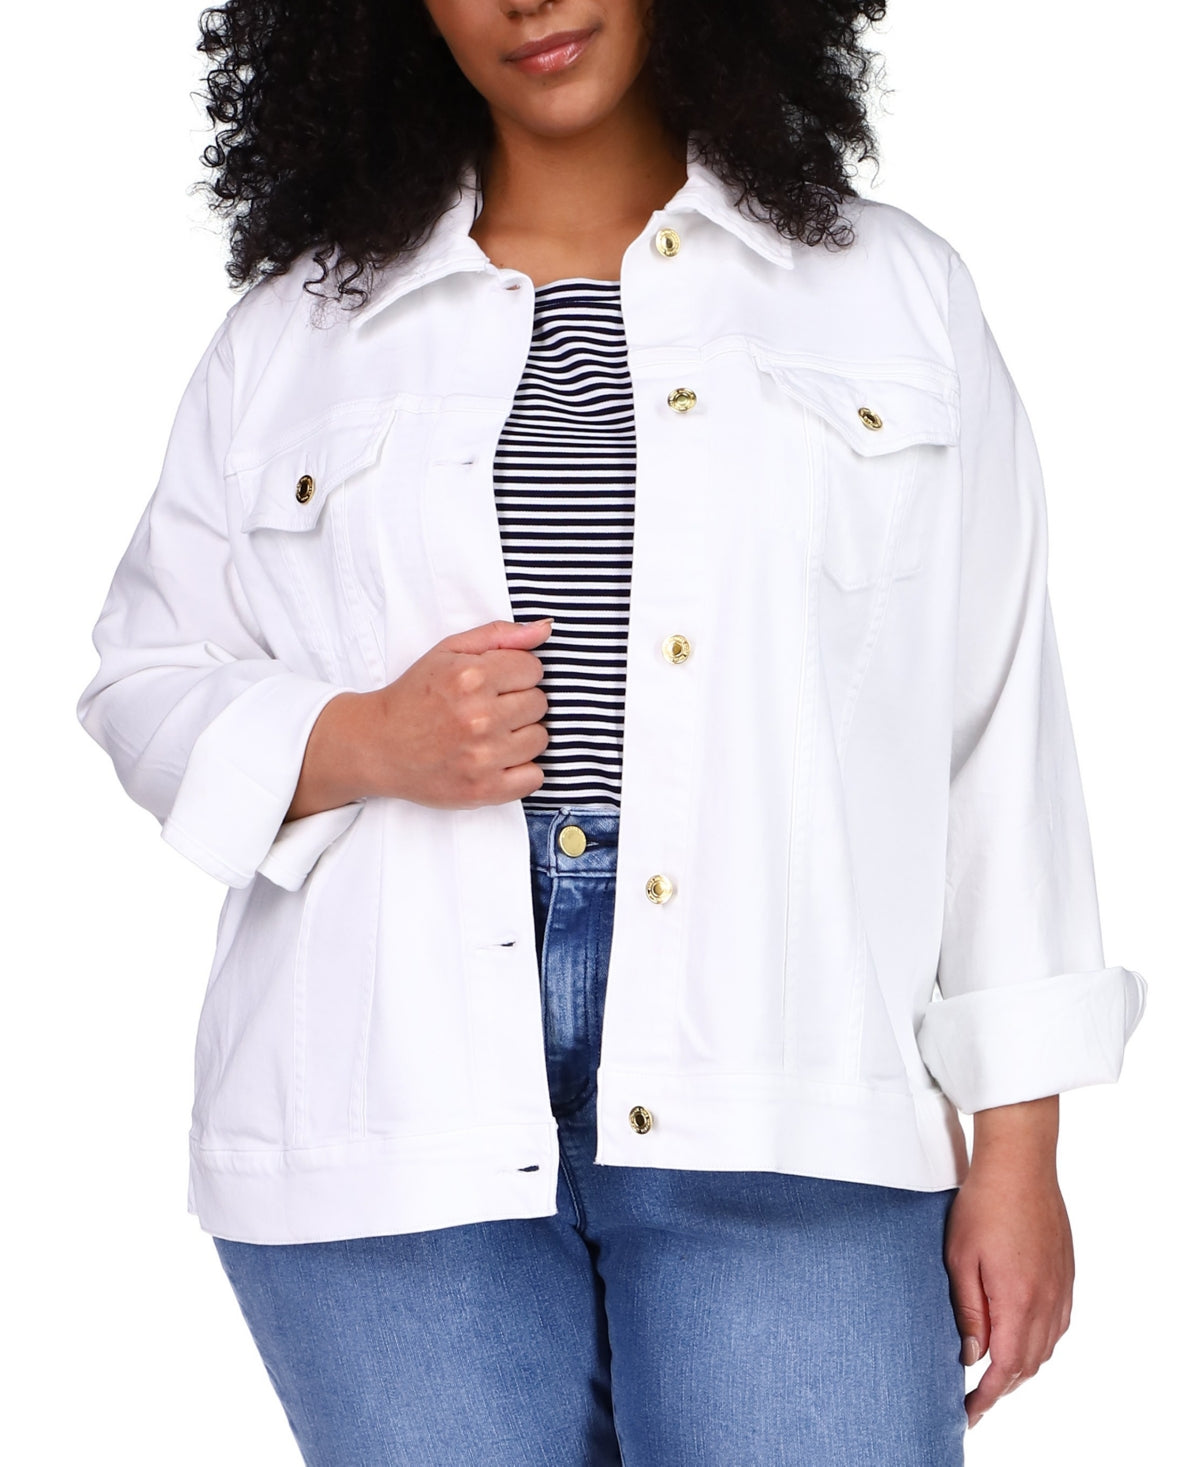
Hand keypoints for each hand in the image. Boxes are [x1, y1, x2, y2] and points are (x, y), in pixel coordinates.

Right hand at [284, 617, 552, 820]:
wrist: (377, 746)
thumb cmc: (413, 696)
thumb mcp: (448, 651)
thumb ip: (499, 635)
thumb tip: (545, 629)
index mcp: (471, 677)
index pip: (533, 668)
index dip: (517, 674)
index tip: (497, 683)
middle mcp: (479, 717)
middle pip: (539, 703)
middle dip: (518, 703)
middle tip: (490, 709)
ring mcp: (482, 757)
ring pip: (540, 738)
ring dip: (521, 735)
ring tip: (492, 734)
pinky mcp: (484, 790)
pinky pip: (534, 777)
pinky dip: (522, 770)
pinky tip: (498, 759)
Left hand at [944, 1098, 1073, 1430]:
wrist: (1020, 1165)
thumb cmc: (983, 1205)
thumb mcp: (960, 1258)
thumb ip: (968, 1310)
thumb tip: (971, 1354)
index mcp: (1018, 1301)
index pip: (1005, 1367)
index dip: (987, 1395)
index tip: (969, 1410)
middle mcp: (1046, 1302)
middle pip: (1028, 1363)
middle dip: (1003, 1386)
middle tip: (976, 1397)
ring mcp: (1061, 1288)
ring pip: (1045, 1346)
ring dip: (1021, 1364)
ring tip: (995, 1372)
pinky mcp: (1065, 1273)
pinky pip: (1057, 1323)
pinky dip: (1039, 1341)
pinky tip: (1022, 1336)